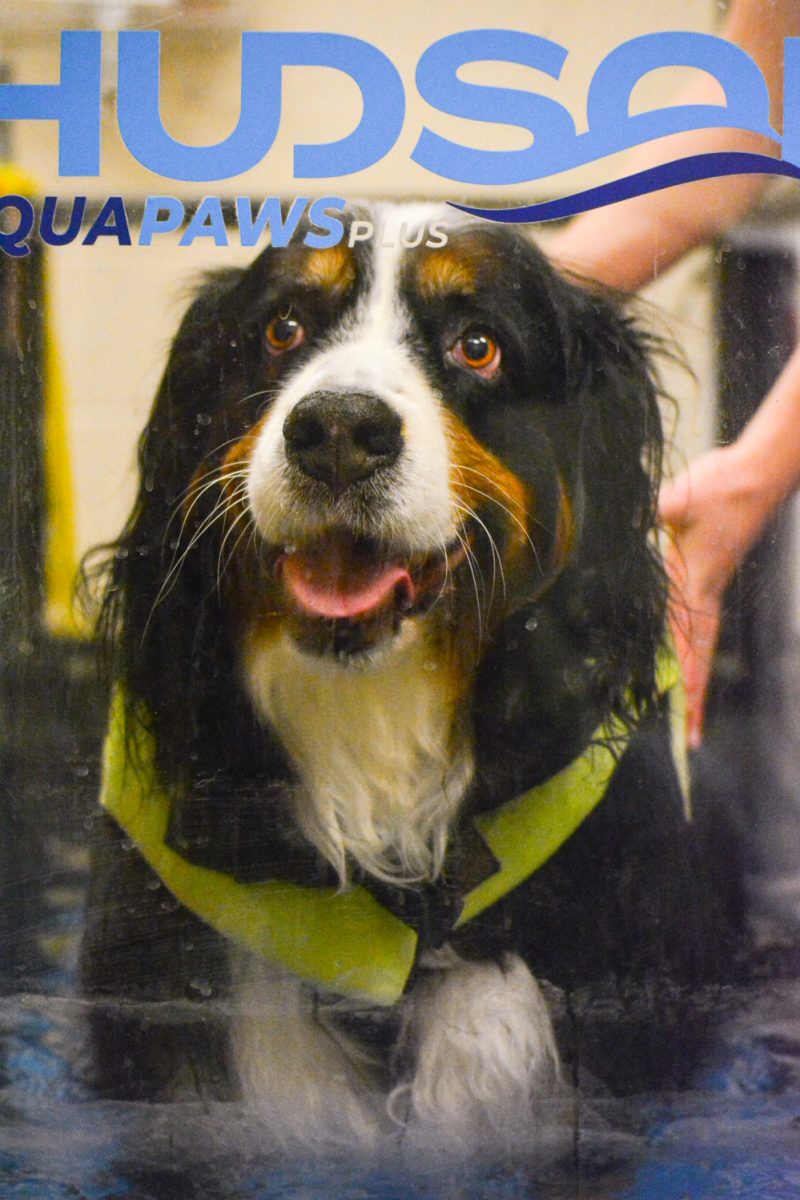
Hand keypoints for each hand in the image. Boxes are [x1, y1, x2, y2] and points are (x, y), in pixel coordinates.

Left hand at [659, 444, 773, 746]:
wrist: (758, 471)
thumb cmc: (722, 486)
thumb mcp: (678, 500)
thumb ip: (652, 517)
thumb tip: (629, 526)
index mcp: (696, 586)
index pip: (689, 646)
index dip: (688, 685)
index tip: (688, 720)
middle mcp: (704, 593)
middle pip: (697, 657)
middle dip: (694, 700)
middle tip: (691, 741)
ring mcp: (708, 584)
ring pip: (697, 642)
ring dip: (692, 678)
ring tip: (688, 715)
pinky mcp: (708, 572)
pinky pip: (696, 620)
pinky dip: (688, 646)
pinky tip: (677, 654)